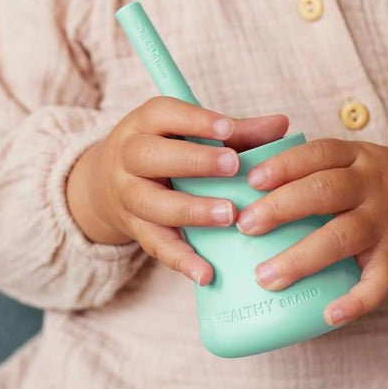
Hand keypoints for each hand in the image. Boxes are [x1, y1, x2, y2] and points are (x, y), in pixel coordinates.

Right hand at [67, 96, 288, 284]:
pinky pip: (156, 246)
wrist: (106, 184)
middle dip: (193, 161)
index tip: (227, 128)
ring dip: (191, 210)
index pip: (162, 115)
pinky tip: (206, 273)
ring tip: (229, 216)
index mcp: (144, 124)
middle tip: (233, 165)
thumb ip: (236, 131)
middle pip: (149, 156)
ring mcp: (128, 196)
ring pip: (151, 204)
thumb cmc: (165, 151)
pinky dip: (181, 260)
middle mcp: (128, 158)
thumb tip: (281, 125)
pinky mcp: (135, 230)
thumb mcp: (189, 133)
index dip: (194, 121)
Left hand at [235, 139, 387, 323]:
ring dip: (302, 257)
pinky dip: (356, 301)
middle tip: (244, 225)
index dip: (285, 165)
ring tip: (266, 277)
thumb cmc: (375, 183)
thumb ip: (308, 169)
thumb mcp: (352, 160)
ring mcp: (385, 221)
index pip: (318, 154)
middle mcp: (370, 186)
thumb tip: (238, 185)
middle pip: (325, 192)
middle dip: (282, 207)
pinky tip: (329, 316)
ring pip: (344, 236)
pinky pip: (380, 281)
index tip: (252, 180)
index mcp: (354, 158)